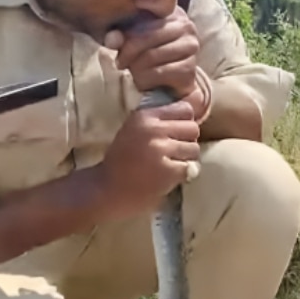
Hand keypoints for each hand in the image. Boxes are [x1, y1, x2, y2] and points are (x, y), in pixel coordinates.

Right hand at [96, 99, 200, 217]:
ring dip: (185, 159)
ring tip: (167, 166)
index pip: (184, 109)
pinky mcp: (167, 171)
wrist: (106, 190)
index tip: (173, 134)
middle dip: (186, 141)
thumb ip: (158, 120)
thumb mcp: (133, 130)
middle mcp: (152, 130)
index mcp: (143, 117)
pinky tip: (166, 177)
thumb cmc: (120, 161)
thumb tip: (194, 108)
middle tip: (170, 153)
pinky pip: (190, 168)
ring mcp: (160, 151)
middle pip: (192, 128)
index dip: (183, 123)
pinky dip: (181, 175)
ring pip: (193, 149)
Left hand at [104, 9, 207, 114]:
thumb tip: (111, 39)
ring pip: (152, 56)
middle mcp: (186, 27)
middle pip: (146, 38)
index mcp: (171, 12)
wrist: (165, 83)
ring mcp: (191, 48)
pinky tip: (144, 81)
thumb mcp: (128, 40)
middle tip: (120, 63)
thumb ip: (118, 35)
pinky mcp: (190, 69)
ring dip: (135, 68)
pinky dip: (146, 79)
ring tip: (133, 71)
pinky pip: (160, 73)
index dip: (125, 36)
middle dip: (127, 54)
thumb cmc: (145, 55)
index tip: (114, 46)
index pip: (142, 20)